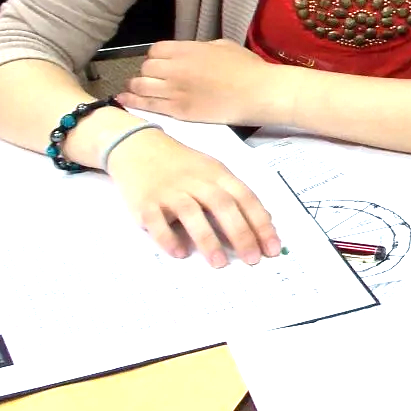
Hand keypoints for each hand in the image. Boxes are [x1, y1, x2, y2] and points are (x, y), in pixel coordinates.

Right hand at [104, 127, 279, 265]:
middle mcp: (196, 181)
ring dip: (207, 239)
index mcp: (217, 174)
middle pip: (223, 205)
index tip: (272, 248)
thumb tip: (264, 222)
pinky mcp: (145, 202)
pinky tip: (180, 253)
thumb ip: (235, 194)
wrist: (138, 147)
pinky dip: (168, 237)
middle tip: (252, 260)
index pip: (245, 198)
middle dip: (240, 233)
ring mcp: (169, 191)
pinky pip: (157, 221)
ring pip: (192, 213)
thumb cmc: (182, 165)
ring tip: (220, 264)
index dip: (260, 223)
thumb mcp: (213, 171)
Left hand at [123, 39, 280, 125]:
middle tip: (153, 81)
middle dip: (147, 74)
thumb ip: (200, 49)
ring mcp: (175, 90)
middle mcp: (175, 68)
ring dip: (136, 88)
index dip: (155, 58)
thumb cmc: (248, 68)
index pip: (155, 51)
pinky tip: (124, 102)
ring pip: (141, 86)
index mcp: (187, 49)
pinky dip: (133, 102)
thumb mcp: (223, 46)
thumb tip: (190, 55)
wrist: (259, 93)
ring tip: (135, 91)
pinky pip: (148, 105)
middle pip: (145, 69)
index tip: (161, 65)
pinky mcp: (179, 111)